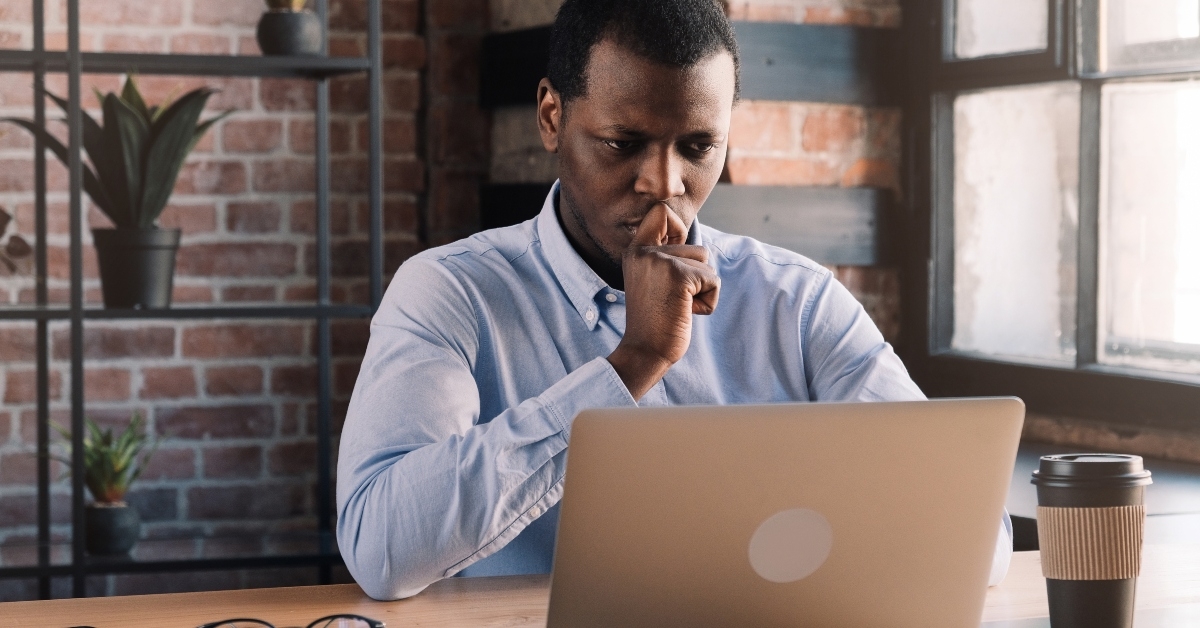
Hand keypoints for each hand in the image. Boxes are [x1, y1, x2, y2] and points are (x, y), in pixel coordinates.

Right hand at [607, 203, 719, 399]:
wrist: (645, 351)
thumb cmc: (654, 319)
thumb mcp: (652, 279)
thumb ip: (665, 256)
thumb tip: (688, 235)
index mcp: (636, 250)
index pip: (661, 212)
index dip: (677, 228)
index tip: (674, 257)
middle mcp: (644, 251)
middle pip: (696, 246)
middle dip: (696, 275)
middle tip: (672, 297)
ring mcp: (661, 262)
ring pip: (706, 262)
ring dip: (702, 287)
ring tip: (679, 304)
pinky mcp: (680, 277)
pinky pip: (713, 280)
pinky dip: (708, 300)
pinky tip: (686, 312)